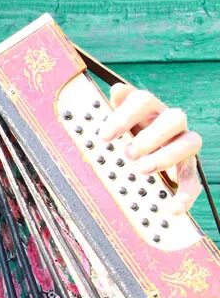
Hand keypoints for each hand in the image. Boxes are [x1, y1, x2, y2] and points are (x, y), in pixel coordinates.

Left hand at [97, 83, 202, 212]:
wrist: (143, 154)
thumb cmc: (126, 134)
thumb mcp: (116, 124)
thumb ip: (115, 109)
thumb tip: (116, 90)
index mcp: (149, 108)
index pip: (143, 99)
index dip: (124, 115)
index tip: (104, 136)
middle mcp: (170, 122)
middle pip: (174, 118)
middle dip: (151, 136)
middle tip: (128, 153)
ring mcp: (183, 143)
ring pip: (190, 143)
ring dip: (166, 157)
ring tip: (142, 170)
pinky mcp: (189, 168)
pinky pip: (193, 180)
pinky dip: (184, 195)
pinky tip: (173, 207)